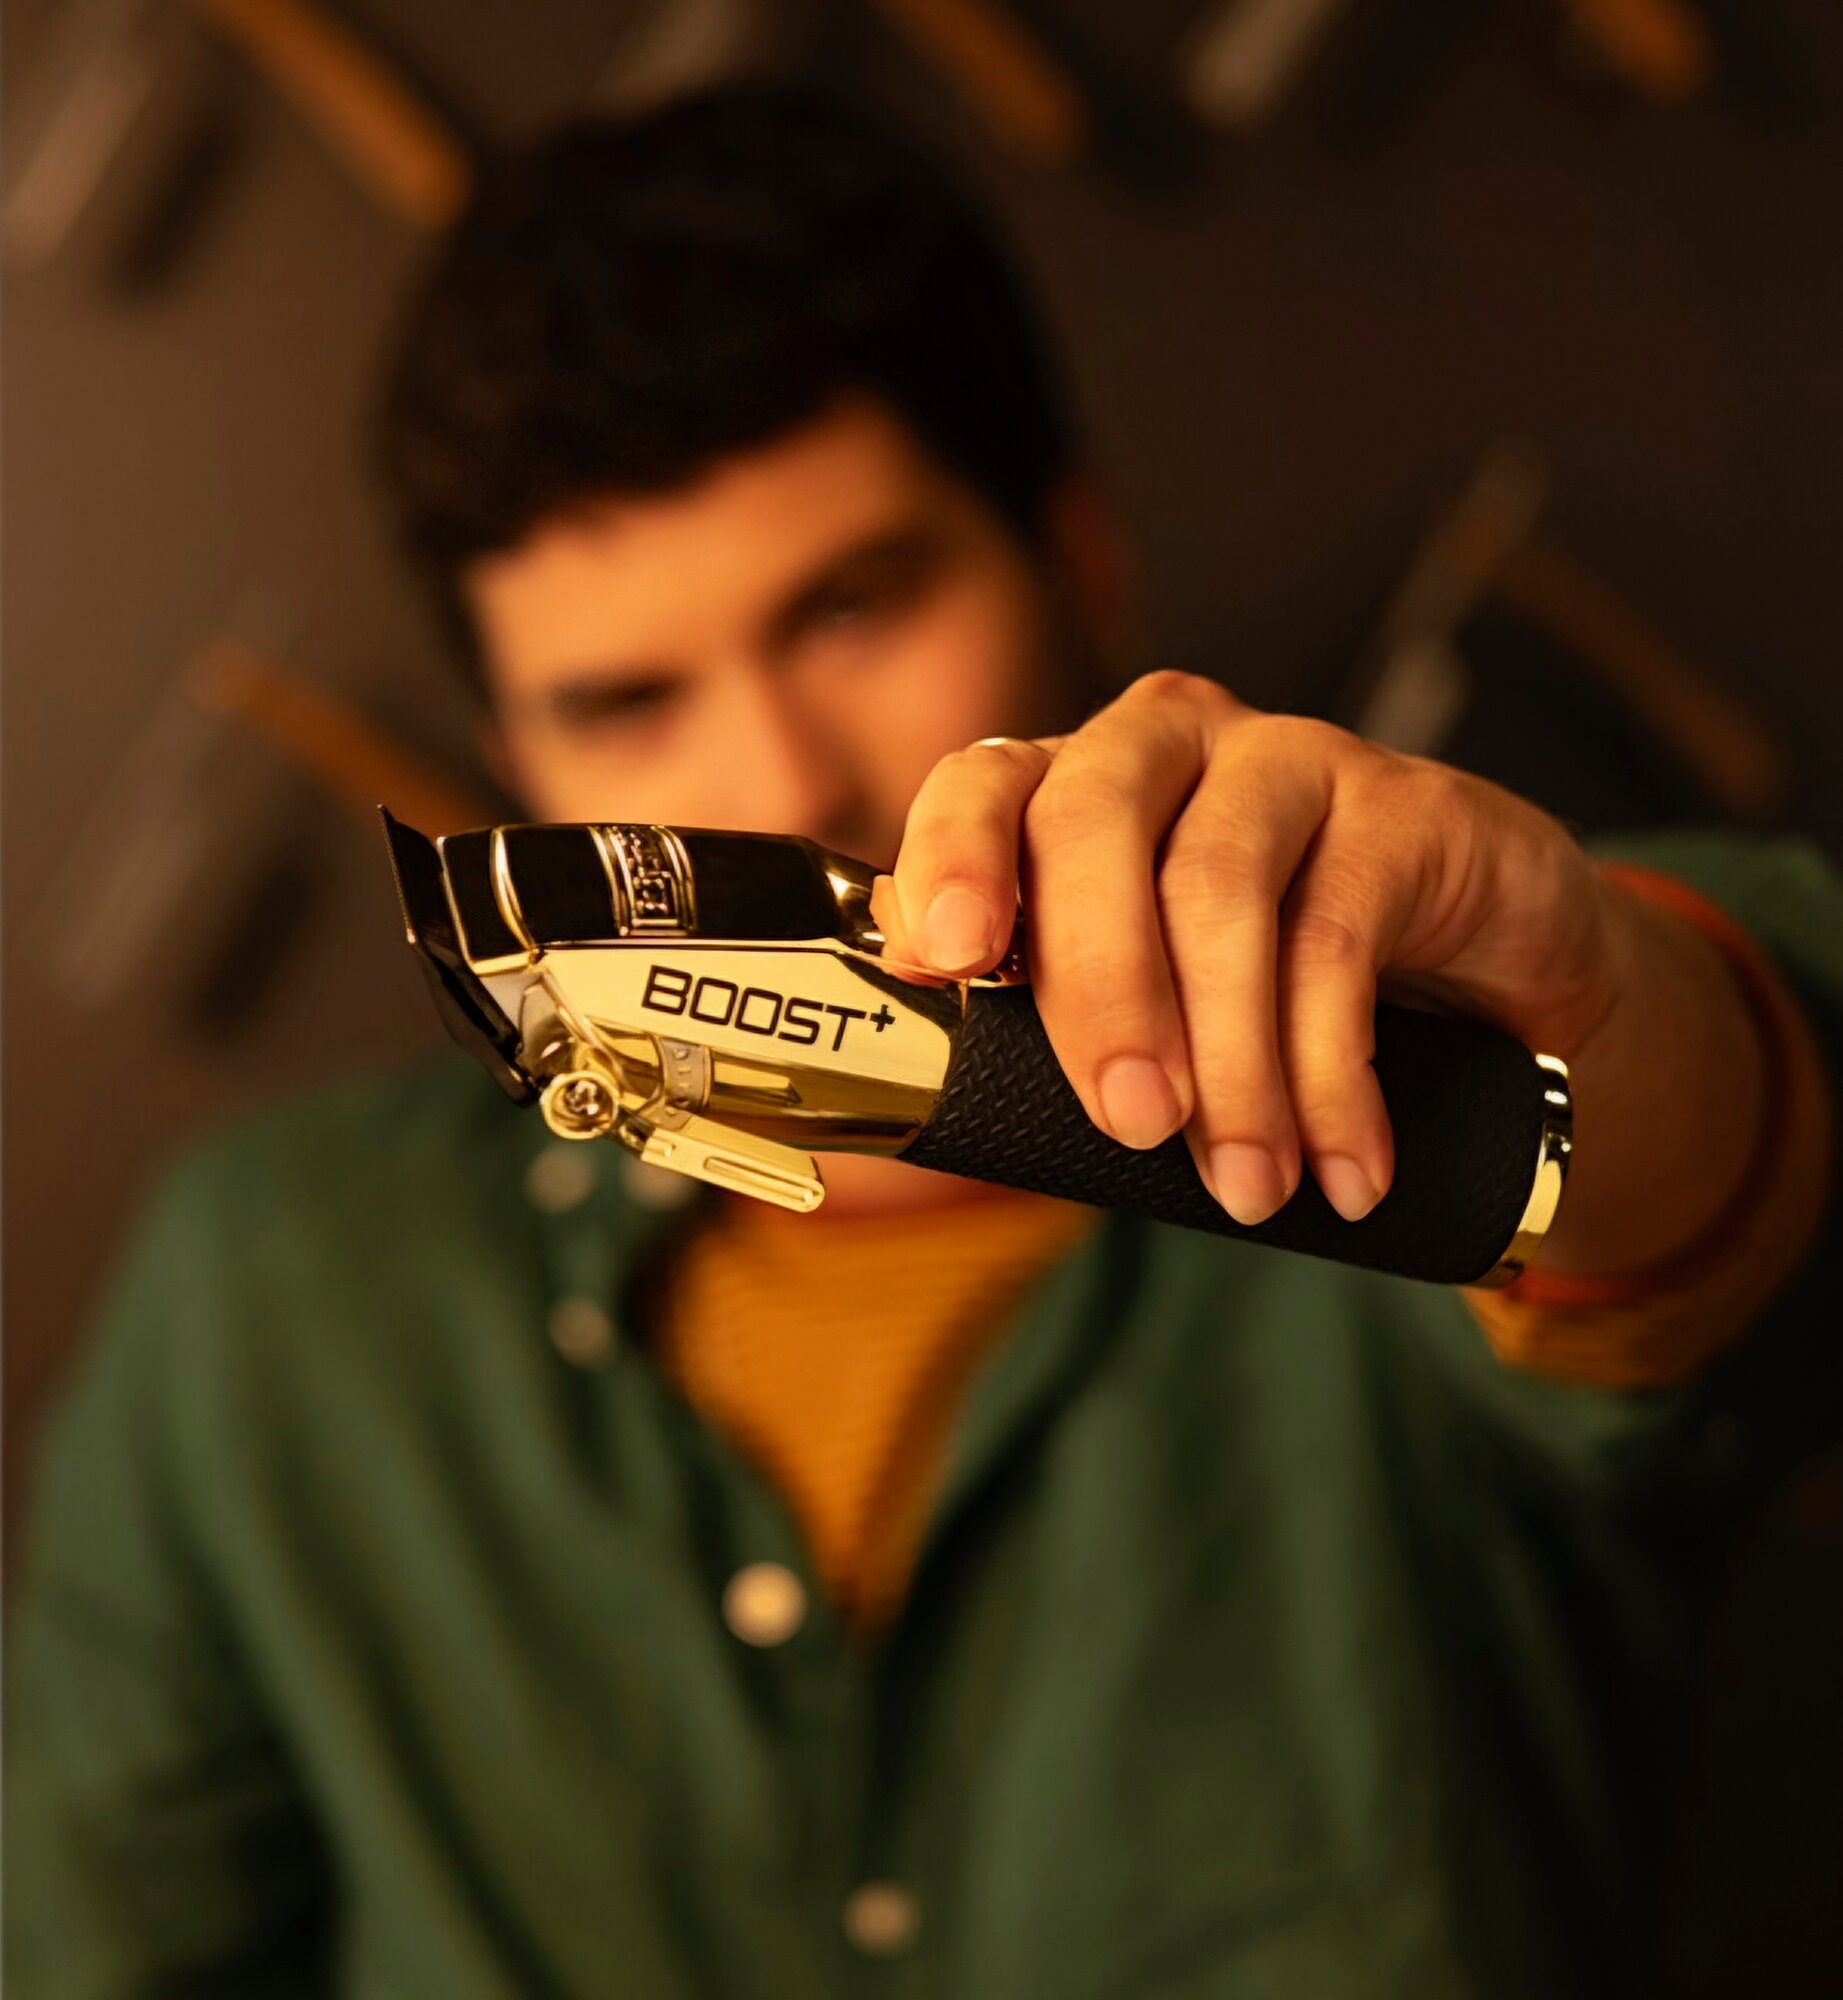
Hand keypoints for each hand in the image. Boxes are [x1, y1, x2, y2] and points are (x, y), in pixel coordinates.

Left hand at [873, 671, 1627, 1226]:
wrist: (1478, 968)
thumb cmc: (1266, 990)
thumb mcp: (1144, 1003)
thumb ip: (1050, 1015)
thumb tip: (956, 1077)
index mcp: (1069, 783)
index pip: (982, 784)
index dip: (954, 858)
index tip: (949, 959)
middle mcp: (1165, 743)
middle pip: (1094, 823)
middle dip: (1101, 985)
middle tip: (1131, 1121)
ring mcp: (1285, 756)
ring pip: (1220, 886)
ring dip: (1230, 1060)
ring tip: (1247, 1184)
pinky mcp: (1399, 803)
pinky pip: (1341, 936)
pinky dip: (1334, 1076)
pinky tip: (1346, 1167)